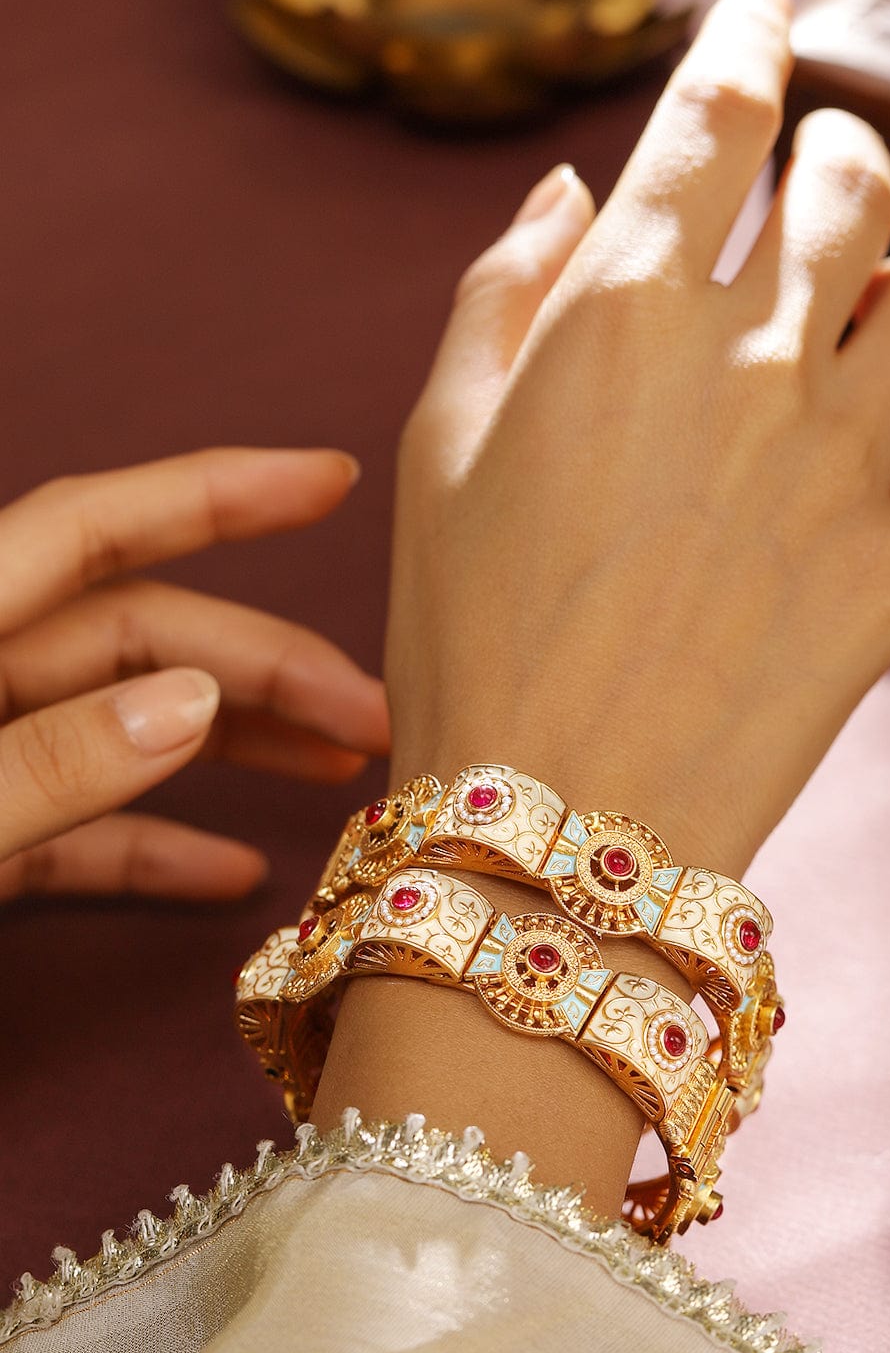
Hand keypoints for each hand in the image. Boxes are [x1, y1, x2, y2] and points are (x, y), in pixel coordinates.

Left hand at [0, 447, 388, 902]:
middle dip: (266, 665)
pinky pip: (80, 828)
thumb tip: (194, 700)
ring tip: (342, 769)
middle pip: (140, 637)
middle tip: (377, 713)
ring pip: (125, 725)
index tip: (331, 479)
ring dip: (235, 744)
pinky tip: (232, 872)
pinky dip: (156, 845)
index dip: (217, 493)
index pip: (93, 528)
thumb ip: (49, 762)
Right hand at [384, 0, 889, 876]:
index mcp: (626, 310)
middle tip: (815, 171)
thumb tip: (583, 188)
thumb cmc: (466, 632)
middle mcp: (752, 363)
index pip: (722, 109)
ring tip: (859, 323)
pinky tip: (857, 492)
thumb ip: (509, 288)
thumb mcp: (441, 443)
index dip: (747, 38)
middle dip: (837, 151)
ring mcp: (842, 467)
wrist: (552, 823)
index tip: (760, 15)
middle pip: (855, 180)